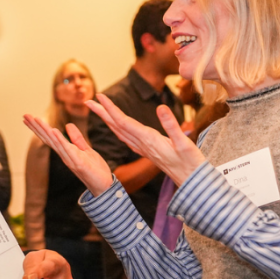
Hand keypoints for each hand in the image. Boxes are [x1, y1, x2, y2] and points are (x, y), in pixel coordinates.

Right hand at [23, 114, 113, 195]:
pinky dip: (59, 140)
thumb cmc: (96, 170)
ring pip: (54, 142)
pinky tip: (53, 130)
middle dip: (36, 127)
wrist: (104, 187)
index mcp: (66, 151)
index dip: (38, 128)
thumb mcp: (86, 150)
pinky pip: (67, 149)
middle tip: (25, 115)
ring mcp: (70, 159)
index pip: (49, 137)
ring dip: (44, 130)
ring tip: (36, 119)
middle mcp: (64, 155)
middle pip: (47, 138)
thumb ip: (77, 138)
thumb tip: (68, 125)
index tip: (29, 118)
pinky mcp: (78, 162)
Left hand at [87, 94, 205, 186]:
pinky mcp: (147, 151)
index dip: (110, 109)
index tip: (100, 97)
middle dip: (102, 112)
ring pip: (120, 132)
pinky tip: (116, 126)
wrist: (191, 182)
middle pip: (117, 126)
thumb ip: (172, 125)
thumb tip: (161, 107)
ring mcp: (143, 149)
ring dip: (108, 119)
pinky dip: (118, 129)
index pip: (123, 121)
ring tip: (98, 109)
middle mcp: (142, 144)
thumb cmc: (190, 163)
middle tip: (88, 101)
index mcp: (148, 140)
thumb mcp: (184, 143)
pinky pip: (126, 138)